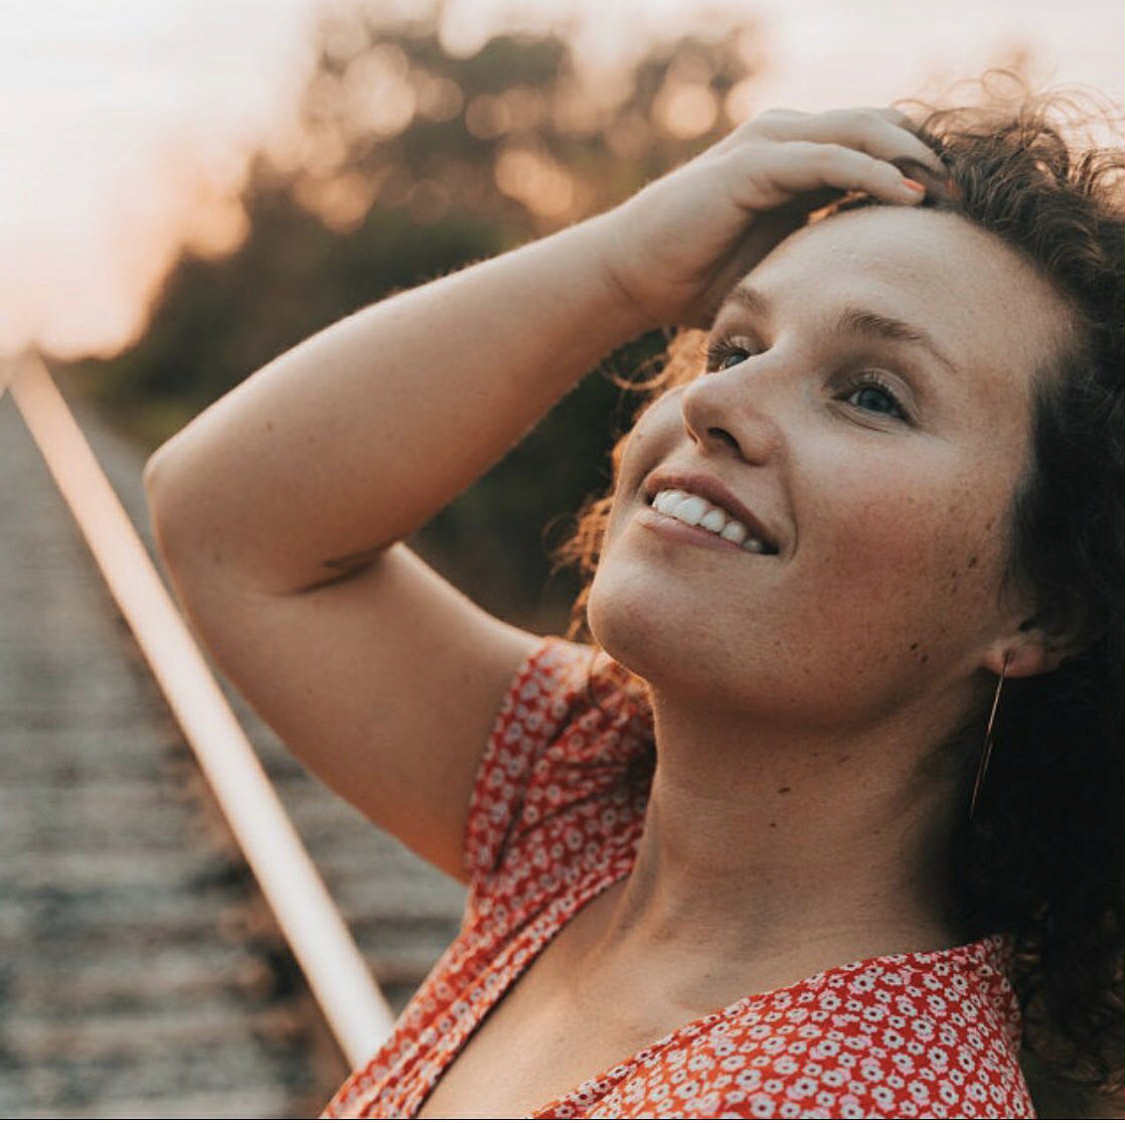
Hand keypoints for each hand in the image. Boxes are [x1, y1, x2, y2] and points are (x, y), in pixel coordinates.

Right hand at [597, 107, 947, 328]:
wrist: (631, 276)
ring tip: (952, 191)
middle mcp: (785, 140)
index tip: (960, 207)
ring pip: (860, 130)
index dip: (917, 168)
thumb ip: (814, 262)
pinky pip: (826, 157)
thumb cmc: (694, 281)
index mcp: (793, 164)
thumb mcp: (773, 269)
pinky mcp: (752, 163)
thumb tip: (861, 298)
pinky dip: (871, 171)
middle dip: (927, 156)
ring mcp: (768, 144)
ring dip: (911, 157)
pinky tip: (908, 194)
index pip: (872, 147)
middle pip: (878, 127)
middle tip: (971, 194)